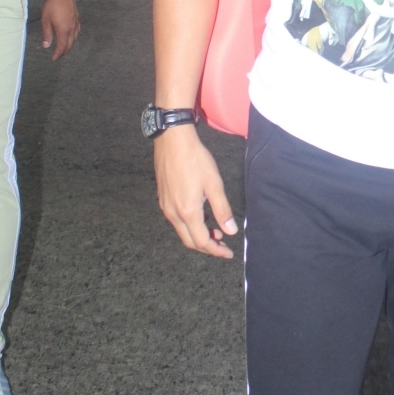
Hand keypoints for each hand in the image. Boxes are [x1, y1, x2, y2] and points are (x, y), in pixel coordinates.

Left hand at [40, 0, 79, 58]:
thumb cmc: (52, 5)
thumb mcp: (46, 20)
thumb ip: (46, 34)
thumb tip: (46, 46)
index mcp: (63, 31)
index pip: (62, 46)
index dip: (58, 54)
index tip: (53, 58)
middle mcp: (71, 29)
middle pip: (69, 44)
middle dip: (64, 51)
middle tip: (58, 55)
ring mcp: (75, 23)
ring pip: (74, 39)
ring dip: (69, 45)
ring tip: (64, 47)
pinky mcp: (77, 19)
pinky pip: (77, 32)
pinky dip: (73, 37)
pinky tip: (71, 36)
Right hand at [154, 124, 238, 258]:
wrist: (172, 141)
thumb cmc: (195, 160)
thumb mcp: (214, 184)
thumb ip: (222, 210)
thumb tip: (230, 231)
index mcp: (187, 212)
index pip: (202, 241)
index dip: (216, 250)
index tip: (228, 253)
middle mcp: (173, 213)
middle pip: (190, 241)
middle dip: (207, 246)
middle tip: (223, 245)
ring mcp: (166, 206)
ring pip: (183, 231)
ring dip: (199, 235)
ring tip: (215, 230)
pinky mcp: (163, 198)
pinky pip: (177, 220)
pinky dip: (191, 224)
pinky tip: (201, 216)